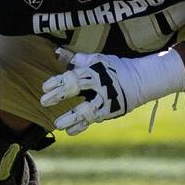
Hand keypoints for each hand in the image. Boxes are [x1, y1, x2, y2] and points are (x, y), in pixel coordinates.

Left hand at [39, 47, 184, 135]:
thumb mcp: (99, 60)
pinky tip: (70, 131)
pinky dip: (81, 126)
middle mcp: (100, 84)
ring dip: (71, 118)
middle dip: (59, 95)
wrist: (141, 80)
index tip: (45, 87)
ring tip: (57, 124)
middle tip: (44, 101)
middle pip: (77, 89)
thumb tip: (60, 53)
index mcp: (95, 71)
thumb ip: (79, 60)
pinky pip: (94, 120)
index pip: (73, 75)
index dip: (58, 82)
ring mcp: (106, 99)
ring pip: (86, 110)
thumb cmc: (116, 68)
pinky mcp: (111, 110)